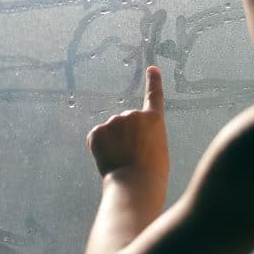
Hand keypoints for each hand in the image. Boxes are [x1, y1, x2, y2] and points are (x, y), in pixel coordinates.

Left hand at [86, 66, 169, 181]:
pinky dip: (99, 149)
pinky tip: (109, 160)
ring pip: (111, 132)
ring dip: (113, 144)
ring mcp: (114, 121)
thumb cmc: (151, 174)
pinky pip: (96, 138)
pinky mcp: (97, 131)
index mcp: (154, 119)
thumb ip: (145, 136)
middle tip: (133, 158)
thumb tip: (128, 138)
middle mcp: (133, 115)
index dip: (153, 81)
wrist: (135, 185)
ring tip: (122, 161)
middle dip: (126, 138)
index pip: (154, 95)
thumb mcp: (157, 150)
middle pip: (126, 124)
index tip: (152, 68)